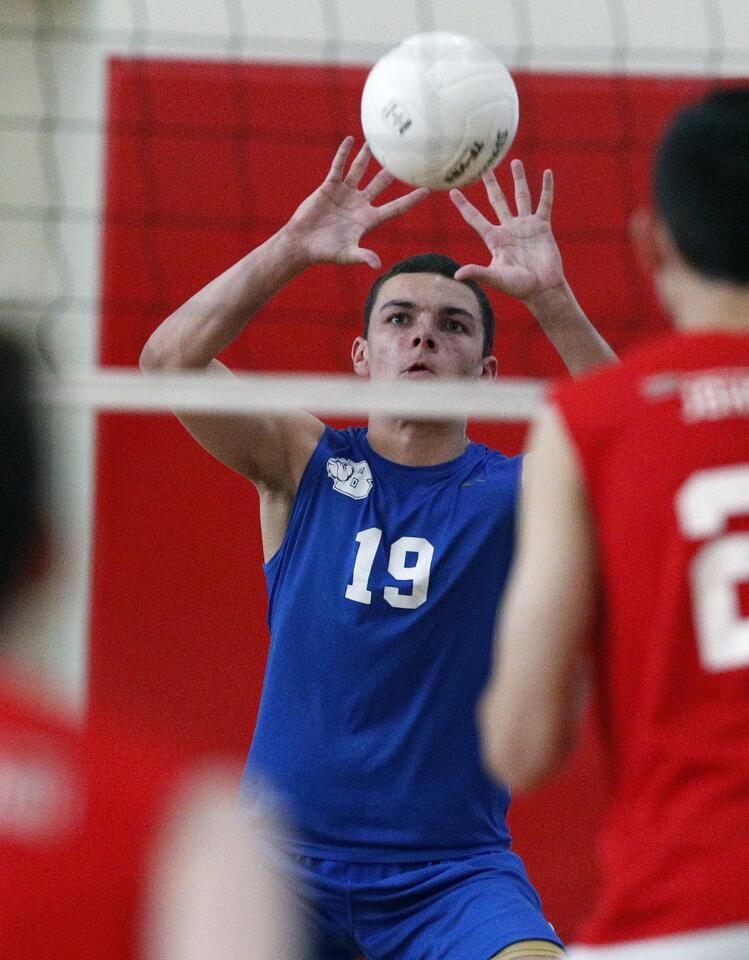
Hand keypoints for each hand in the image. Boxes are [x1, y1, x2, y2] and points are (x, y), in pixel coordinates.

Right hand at [284, 137, 428, 269]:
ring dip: (367, 156)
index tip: (427, 190)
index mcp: (368, 220)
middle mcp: (359, 204)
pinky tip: (350, 140)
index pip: (395, 207)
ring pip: (360, 170)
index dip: (411, 200)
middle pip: (381, 183)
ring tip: (377, 140)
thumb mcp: (347, 255)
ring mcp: (345, 193)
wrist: (302, 244)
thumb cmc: (325, 252)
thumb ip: (363, 257)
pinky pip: (339, 167)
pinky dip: (344, 154)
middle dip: (392, 171)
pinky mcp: (329, 187)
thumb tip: (377, 265)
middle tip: (406, 156)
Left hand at [449, 160, 563, 301]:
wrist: (542, 288)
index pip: (475, 218)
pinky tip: (547, 173)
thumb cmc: (518, 286)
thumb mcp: (496, 278)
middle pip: (497, 201)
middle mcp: (508, 229)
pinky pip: (545, 203)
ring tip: (515, 162)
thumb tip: (457, 275)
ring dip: (518, 179)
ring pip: (520, 197)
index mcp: (494, 239)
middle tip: (483, 168)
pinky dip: (546, 188)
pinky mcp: (542, 226)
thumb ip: (478, 273)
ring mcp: (526, 226)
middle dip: (490, 185)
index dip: (464, 205)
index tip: (452, 191)